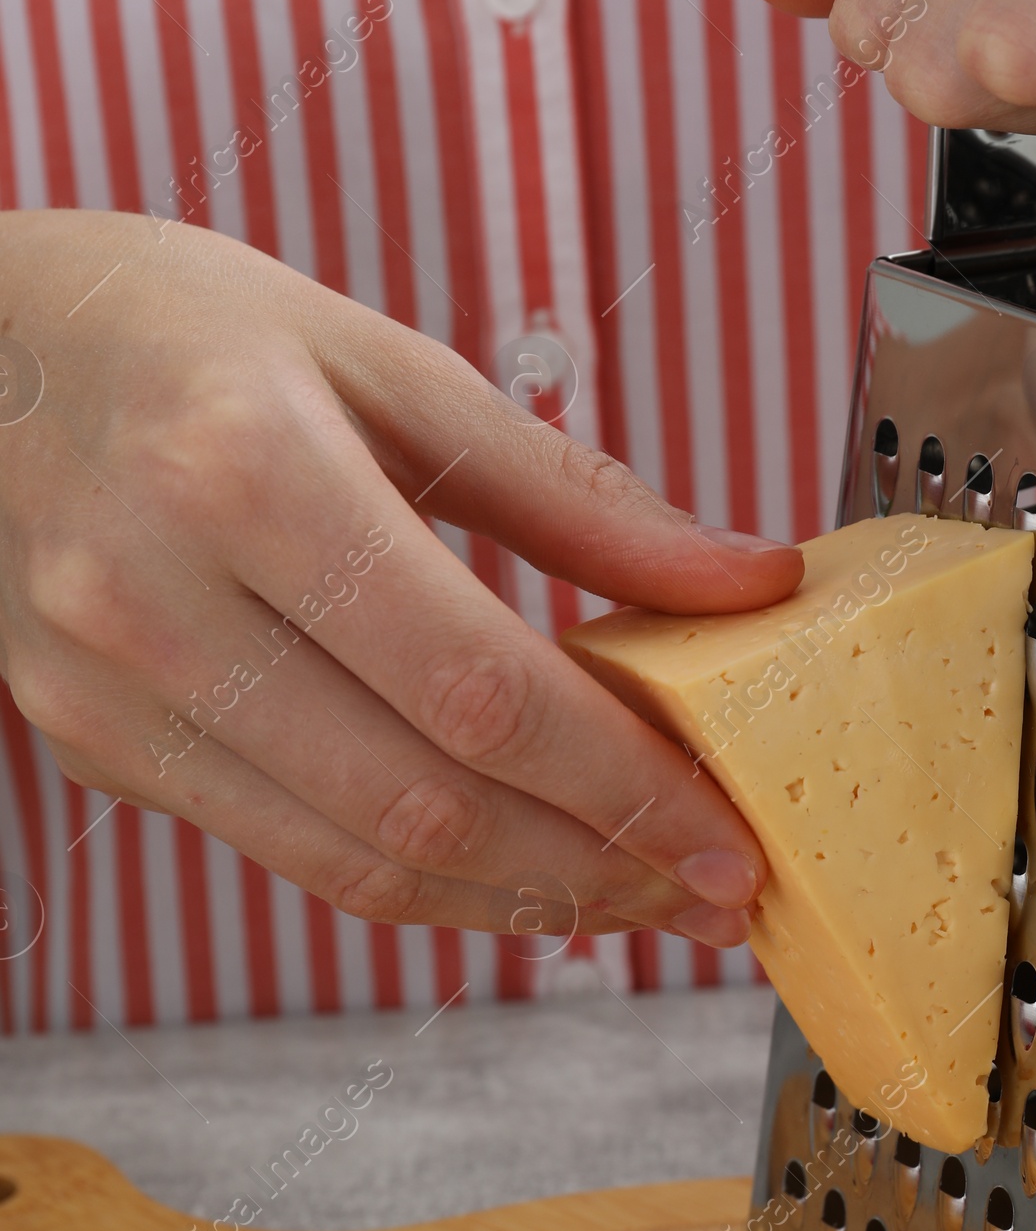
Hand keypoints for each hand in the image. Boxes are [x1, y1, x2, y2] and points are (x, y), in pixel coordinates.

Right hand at [0, 211, 802, 947]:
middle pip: (424, 803)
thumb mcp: (383, 363)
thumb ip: (571, 490)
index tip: (726, 835)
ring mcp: (107, 694)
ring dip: (521, 902)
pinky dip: (419, 878)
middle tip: (714, 888)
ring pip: (355, 862)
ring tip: (639, 898)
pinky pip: (289, 850)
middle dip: (598, 871)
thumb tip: (744, 579)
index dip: (621, 786)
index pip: (478, 691)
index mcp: (244, 473)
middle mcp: (154, 601)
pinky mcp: (94, 748)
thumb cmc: (177, 328)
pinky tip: (515, 866)